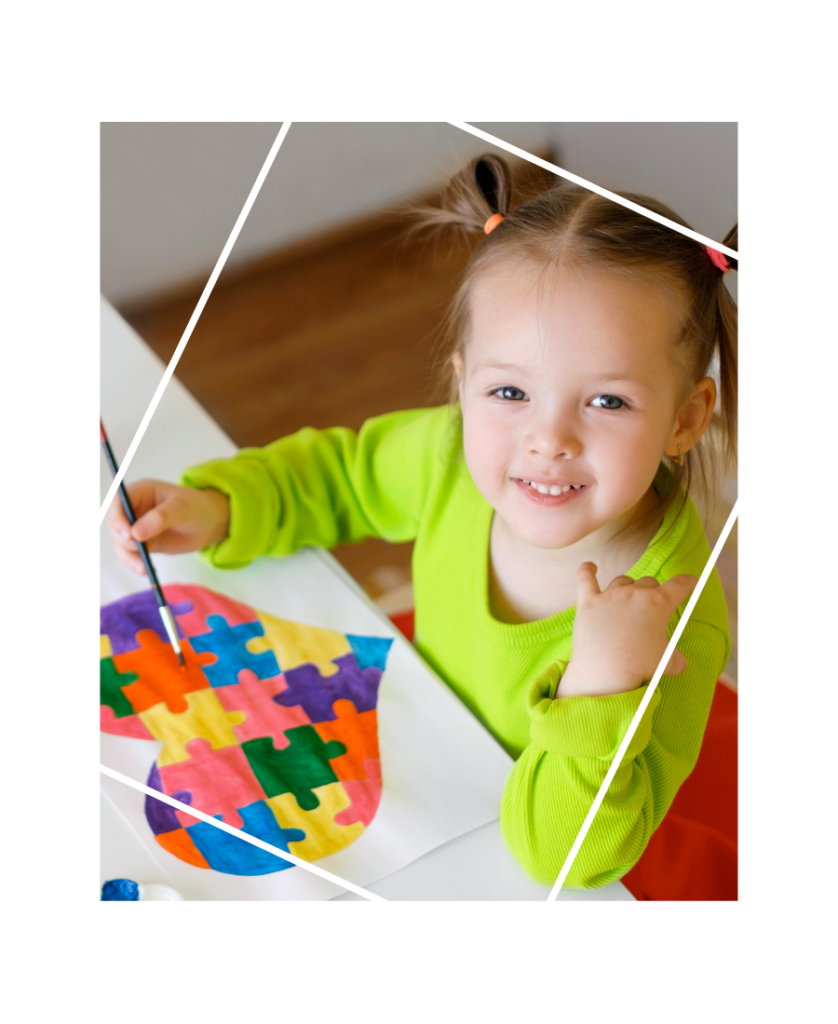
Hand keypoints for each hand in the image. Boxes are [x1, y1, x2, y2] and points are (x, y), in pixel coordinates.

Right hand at [105, 478, 230, 574]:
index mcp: (141, 491)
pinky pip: (130, 554)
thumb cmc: (197, 507)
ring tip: (144, 566)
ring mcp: (136, 526)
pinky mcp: (142, 542)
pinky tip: (146, 570)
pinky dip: (134, 563)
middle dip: (124, 538)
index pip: (118, 501)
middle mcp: (134, 508)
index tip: (127, 533)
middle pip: (115, 523)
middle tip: (141, 549)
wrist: (208, 523)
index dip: (117, 516)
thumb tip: (136, 533)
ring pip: (119, 542)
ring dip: (128, 556)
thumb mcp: (182, 508)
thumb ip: (160, 518)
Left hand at [557, 562, 696, 698]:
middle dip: (654, 591)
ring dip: (629, 586)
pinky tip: (590, 567)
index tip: (693, 584)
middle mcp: (634, 593)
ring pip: (623, 580)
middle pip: (648, 582)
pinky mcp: (588, 602)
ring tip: (628, 599)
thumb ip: (676, 659)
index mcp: (658, 603)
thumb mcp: (668, 664)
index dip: (689, 583)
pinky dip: (587, 570)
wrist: (605, 671)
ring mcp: (609, 595)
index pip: (679, 585)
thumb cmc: (639, 666)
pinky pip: (585, 578)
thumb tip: (678, 662)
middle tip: (652, 608)